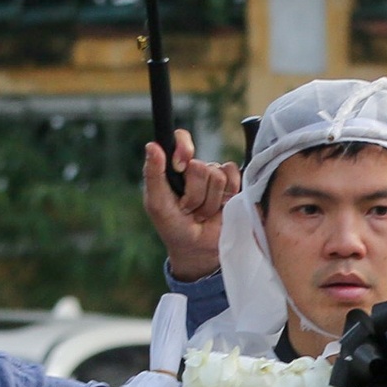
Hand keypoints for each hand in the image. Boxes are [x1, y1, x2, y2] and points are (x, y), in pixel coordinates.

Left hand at [145, 128, 238, 281]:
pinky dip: (226, 196)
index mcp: (174, 167)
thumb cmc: (172, 225)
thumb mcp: (156, 202)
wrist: (197, 248)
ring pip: (217, 176)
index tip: (179, 165)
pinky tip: (219, 209)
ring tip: (201, 213)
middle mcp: (195, 168)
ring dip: (208, 201)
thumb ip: (153, 174)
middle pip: (200, 166)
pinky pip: (234, 178)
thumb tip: (152, 145)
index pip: (180, 139)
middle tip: (188, 208)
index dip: (183, 148)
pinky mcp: (235, 188)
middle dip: (194, 193)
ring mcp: (215, 178)